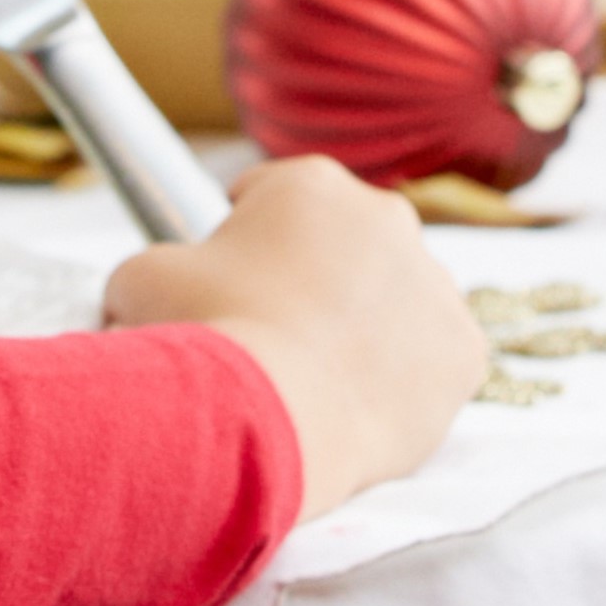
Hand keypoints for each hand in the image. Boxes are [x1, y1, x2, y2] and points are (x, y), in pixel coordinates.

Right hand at [103, 156, 485, 519]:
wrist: (273, 422)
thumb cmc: (205, 340)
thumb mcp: (141, 280)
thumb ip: (159, 265)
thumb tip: (158, 284)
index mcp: (313, 184)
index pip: (272, 199)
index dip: (239, 241)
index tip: (225, 282)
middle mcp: (389, 216)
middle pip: (343, 247)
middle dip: (309, 283)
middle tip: (269, 338)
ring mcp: (436, 284)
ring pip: (393, 303)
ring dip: (361, 330)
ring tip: (311, 381)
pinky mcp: (464, 351)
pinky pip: (430, 362)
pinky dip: (400, 383)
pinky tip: (355, 405)